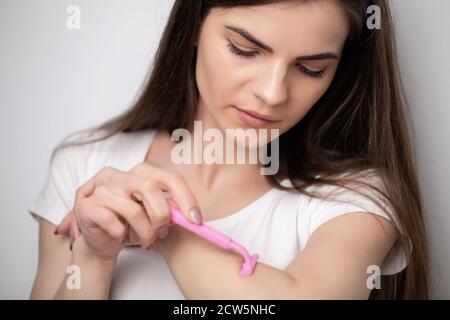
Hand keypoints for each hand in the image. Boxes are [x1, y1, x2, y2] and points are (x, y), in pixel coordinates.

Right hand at [55, 164, 202, 260]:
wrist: (100, 242)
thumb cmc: (129, 226)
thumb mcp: (153, 217)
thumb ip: (169, 210)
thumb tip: (191, 216)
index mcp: (139, 173)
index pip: (169, 178)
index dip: (185, 198)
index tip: (195, 220)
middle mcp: (119, 175)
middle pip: (151, 188)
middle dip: (162, 215)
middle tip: (162, 232)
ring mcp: (100, 188)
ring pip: (133, 209)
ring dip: (144, 232)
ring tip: (145, 241)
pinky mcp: (86, 205)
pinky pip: (112, 222)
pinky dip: (122, 235)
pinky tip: (121, 238)